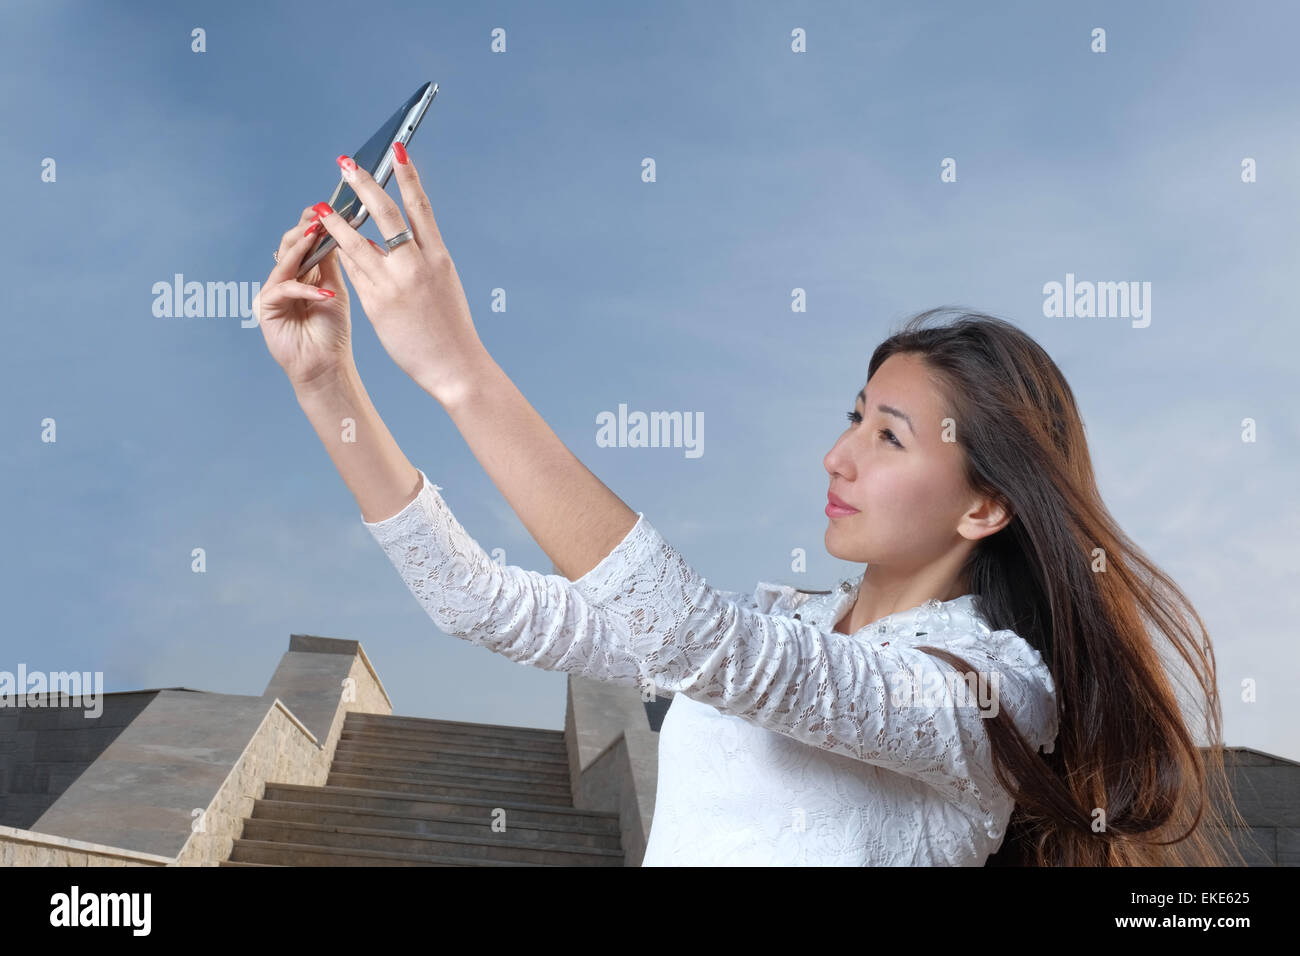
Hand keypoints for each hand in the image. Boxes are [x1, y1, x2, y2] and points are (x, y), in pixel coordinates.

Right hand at [253, 205, 354, 390]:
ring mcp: (274, 292)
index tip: (326, 210)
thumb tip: (332, 230)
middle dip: (304, 230)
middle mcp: (286, 279)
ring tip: (315, 237)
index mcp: (303, 274)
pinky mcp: (265, 307)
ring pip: (284, 262)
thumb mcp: (334, 290)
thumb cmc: (332, 333)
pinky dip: (303, 289)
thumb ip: (328, 263)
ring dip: (300, 249)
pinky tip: (322, 293)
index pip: (305, 243)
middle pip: (289, 246)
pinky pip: (283, 289)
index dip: (313, 226)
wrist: (326, 366)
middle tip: (317, 216)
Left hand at [312, 147, 485, 402]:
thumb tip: (384, 244)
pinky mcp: (376, 304)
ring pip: (357, 243)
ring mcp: (395, 284)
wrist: (455, 366)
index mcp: (439, 257)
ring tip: (320, 207)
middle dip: (363, 184)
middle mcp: (416, 265)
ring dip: (336, 221)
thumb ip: (417, 262)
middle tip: (345, 164)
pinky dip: (340, 256)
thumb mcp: (442, 286)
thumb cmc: (451, 329)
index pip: (421, 206)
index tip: (397, 148)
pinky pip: (353, 273)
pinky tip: (327, 245)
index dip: (408, 175)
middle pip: (385, 214)